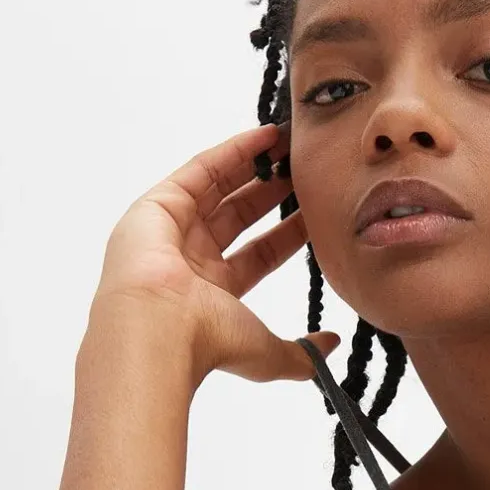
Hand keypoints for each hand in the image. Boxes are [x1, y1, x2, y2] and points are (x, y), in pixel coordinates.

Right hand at [91, 121, 338, 392]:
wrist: (159, 328)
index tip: (316, 212)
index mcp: (214, 294)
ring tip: (290, 145)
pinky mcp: (159, 204)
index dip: (288, 233)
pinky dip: (233, 151)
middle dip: (272, 192)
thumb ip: (303, 353)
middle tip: (304, 170)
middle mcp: (190, 260)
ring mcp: (173, 230)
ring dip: (255, 166)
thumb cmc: (207, 341)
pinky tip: (264, 136)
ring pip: (220, 188)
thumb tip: (331, 345)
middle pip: (239, 216)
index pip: (260, 255)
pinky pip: (201, 169)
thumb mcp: (268, 354)